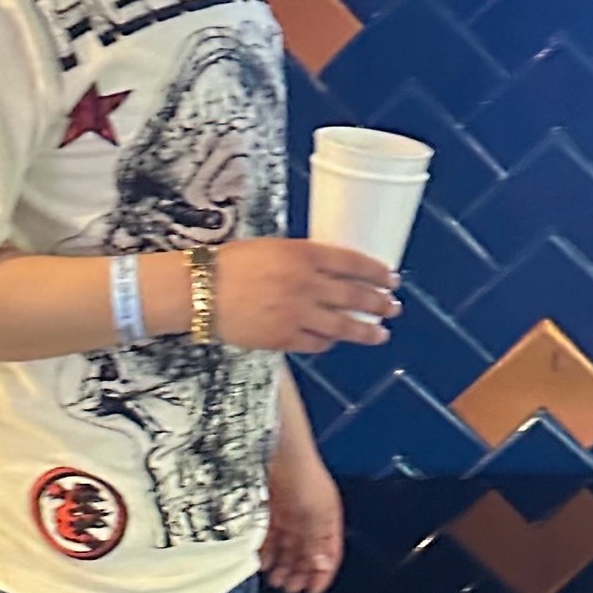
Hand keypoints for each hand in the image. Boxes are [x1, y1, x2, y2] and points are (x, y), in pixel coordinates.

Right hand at [215, 236, 397, 351]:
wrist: (199, 290)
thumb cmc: (230, 263)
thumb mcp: (272, 248)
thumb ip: (303, 258)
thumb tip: (331, 271)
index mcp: (303, 254)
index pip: (353, 262)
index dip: (377, 272)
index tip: (391, 278)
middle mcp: (305, 284)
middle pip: (355, 296)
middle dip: (380, 303)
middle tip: (394, 308)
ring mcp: (296, 314)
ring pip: (343, 326)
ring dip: (366, 331)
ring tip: (381, 334)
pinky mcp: (283, 338)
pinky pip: (316, 344)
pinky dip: (330, 342)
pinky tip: (336, 341)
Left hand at [262, 433, 343, 592]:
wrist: (276, 444)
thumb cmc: (301, 471)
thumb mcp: (316, 512)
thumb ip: (318, 539)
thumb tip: (322, 564)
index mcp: (327, 517)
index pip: (329, 551)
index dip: (323, 572)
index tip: (313, 591)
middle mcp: (310, 515)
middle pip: (306, 550)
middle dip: (299, 571)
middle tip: (288, 588)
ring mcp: (289, 510)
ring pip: (287, 544)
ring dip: (282, 563)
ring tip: (274, 579)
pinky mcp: (270, 505)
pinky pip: (269, 533)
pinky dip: (266, 549)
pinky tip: (261, 561)